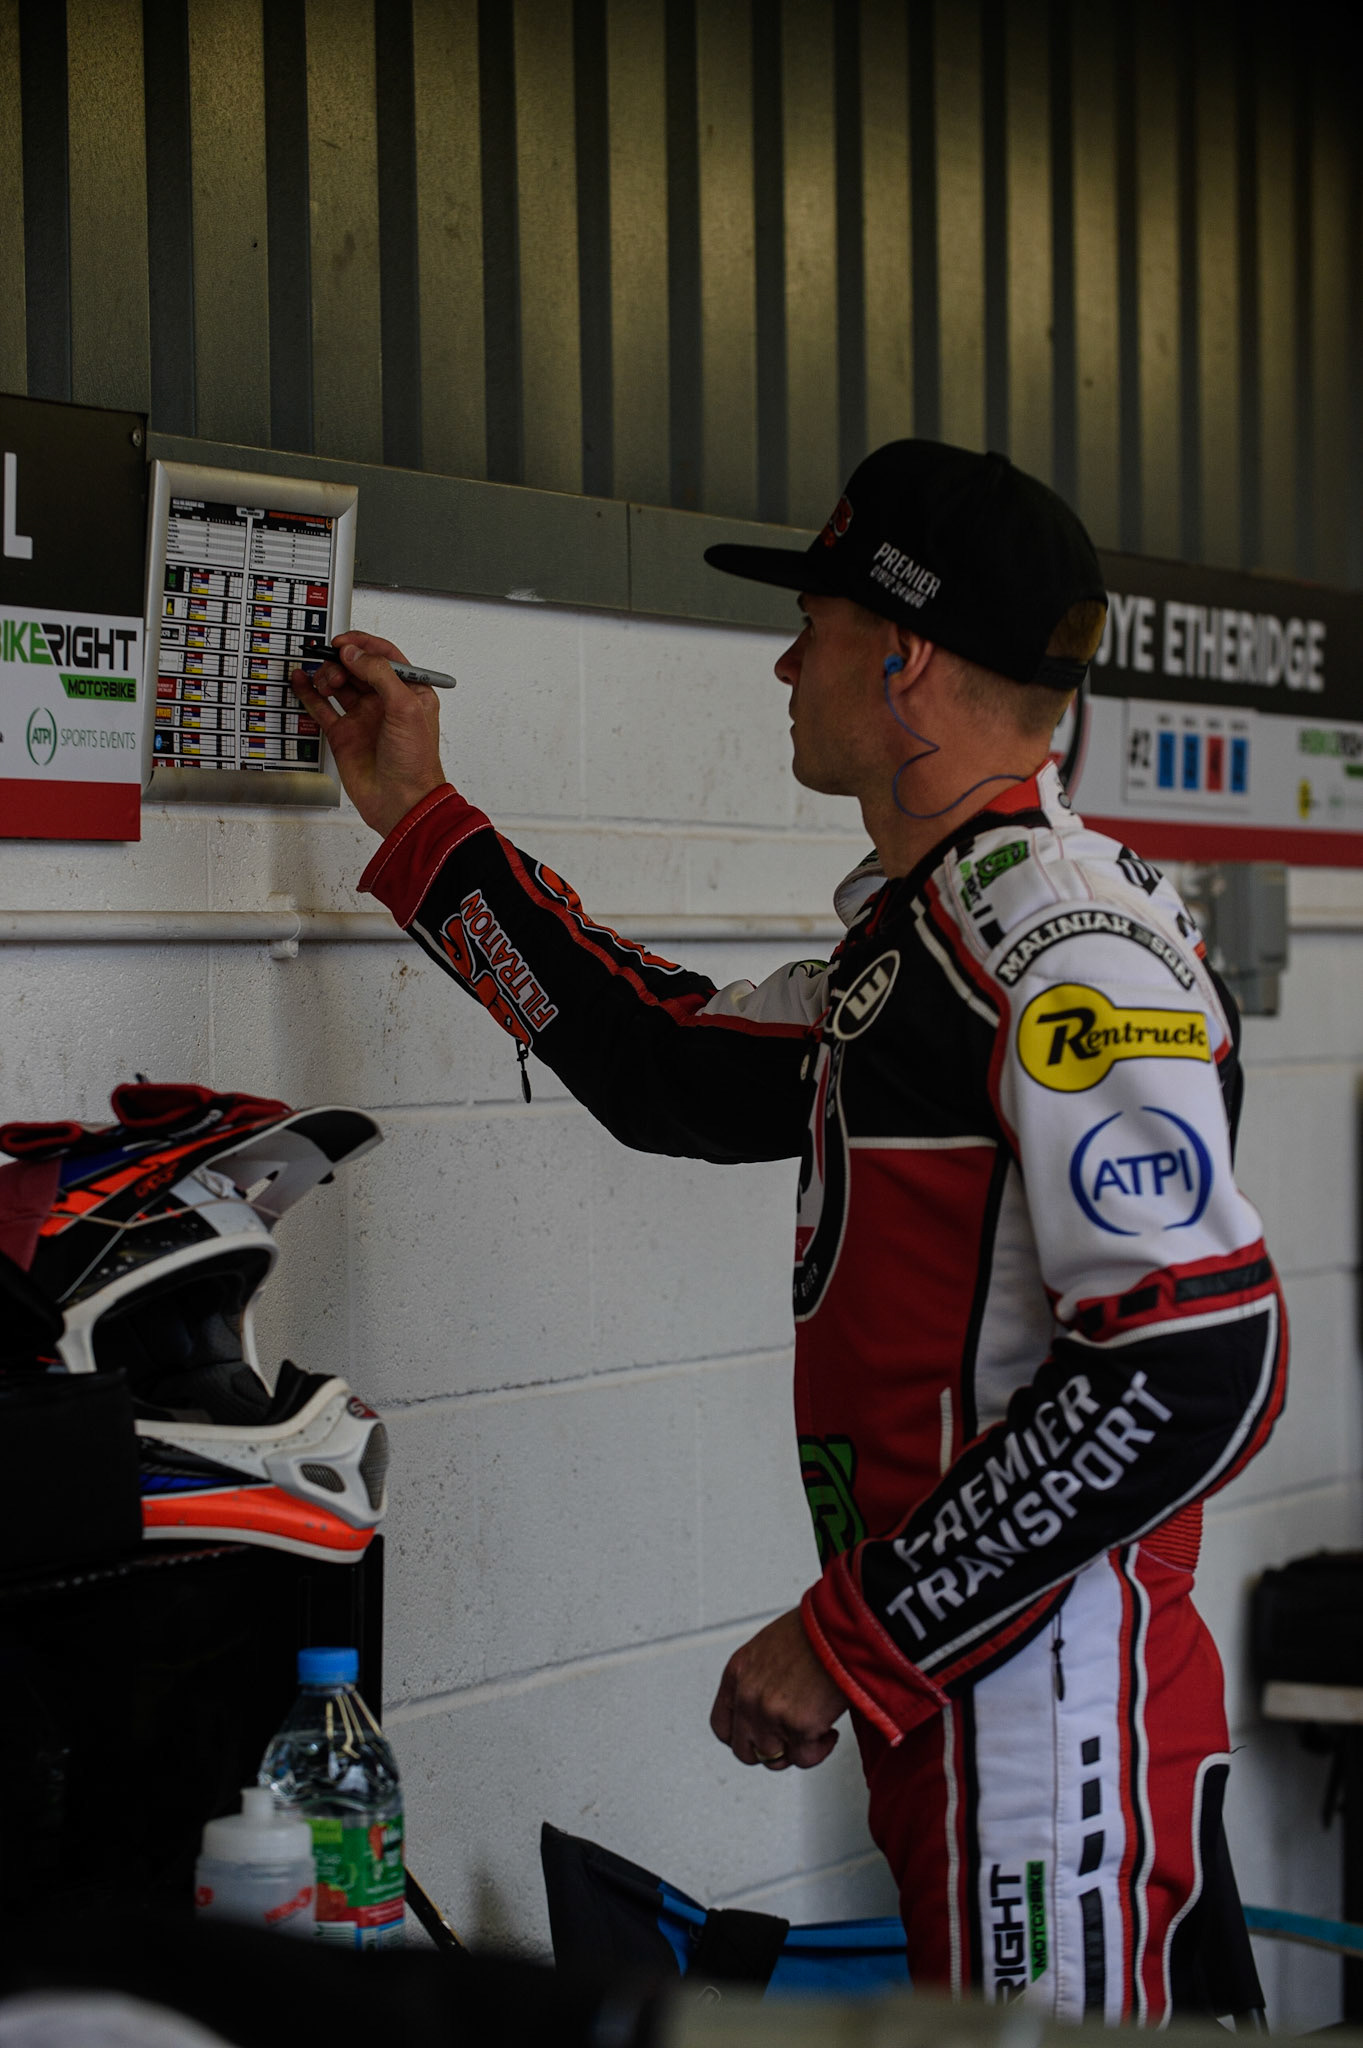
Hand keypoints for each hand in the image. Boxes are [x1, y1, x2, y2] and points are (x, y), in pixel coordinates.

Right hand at [291, 631, 445, 837]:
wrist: (401, 802)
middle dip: (342, 661)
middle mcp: (385, 702)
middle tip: (334, 666)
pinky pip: (322, 707)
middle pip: (358, 667)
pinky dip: (309, 692)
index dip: (363, 645)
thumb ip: (380, 675)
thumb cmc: (415, 763)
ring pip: (339, 684)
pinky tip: (300, 680)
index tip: (344, 643)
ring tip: (325, 682)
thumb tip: (355, 653)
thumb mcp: (406, 708)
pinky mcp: (344, 734)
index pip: (385, 656)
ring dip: (327, 675)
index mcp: (409, 692)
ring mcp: (363, 718)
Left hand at [709, 1608, 847, 1770]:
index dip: (742, 1738)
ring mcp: (770, 1715)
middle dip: (769, 1749)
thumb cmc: (812, 1628)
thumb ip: (758, 1678)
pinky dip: (819, 1750)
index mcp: (737, 1673)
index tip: (758, 1737)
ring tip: (812, 1731)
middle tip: (789, 1739)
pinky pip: (804, 1759)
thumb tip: (767, 1701)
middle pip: (744, 1751)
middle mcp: (748, 1697)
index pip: (722, 1726)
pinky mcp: (799, 1727)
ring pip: (773, 1759)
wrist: (838, 1626)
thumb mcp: (769, 1646)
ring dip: (794, 1750)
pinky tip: (828, 1731)